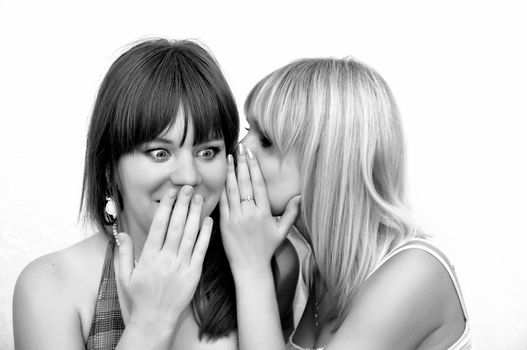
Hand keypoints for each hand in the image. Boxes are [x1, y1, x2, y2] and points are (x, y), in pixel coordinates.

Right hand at [116, 186, 212, 327]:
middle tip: (187, 188)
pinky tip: (208, 220)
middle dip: (182, 204)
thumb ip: (123, 253)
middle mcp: (166, 259)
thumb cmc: (139, 297)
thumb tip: (121, 233)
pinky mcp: (194, 274)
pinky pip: (201, 250)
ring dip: (194, 214)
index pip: (158, 226)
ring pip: (189, 235)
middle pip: (175, 226)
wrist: (155, 320)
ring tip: (198, 198)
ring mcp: (181, 266)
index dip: (166, 207)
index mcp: (149, 257)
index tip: (170, 193)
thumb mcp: (124, 276)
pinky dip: (205, 234)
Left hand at [220, 144, 299, 275]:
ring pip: (232, 190)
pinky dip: (222, 189)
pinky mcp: (225, 224)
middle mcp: (250, 214)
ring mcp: (236, 218)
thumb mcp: (282, 231)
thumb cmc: (267, 249)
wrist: (250, 267)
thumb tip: (300, 196)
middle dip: (242, 163)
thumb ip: (291, 213)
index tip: (251, 154)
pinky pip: (223, 203)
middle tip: (240, 148)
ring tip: (230, 157)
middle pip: (245, 183)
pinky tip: (222, 177)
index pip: (258, 184)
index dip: (254, 167)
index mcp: (264, 213)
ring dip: (231, 172)